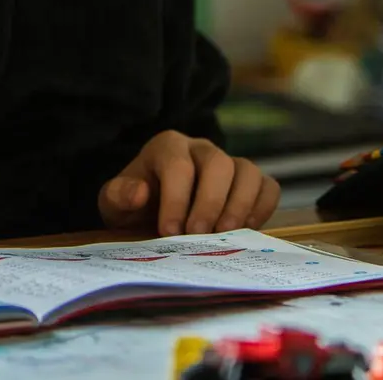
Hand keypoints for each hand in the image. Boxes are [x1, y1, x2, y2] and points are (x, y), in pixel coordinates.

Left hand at [97, 130, 279, 236]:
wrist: (152, 209)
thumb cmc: (135, 204)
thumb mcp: (115, 202)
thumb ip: (119, 195)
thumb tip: (140, 194)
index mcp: (168, 147)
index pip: (178, 166)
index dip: (176, 199)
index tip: (170, 232)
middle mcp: (202, 148)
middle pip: (218, 164)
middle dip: (210, 203)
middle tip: (199, 236)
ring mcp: (229, 163)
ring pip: (247, 171)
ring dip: (240, 205)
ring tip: (226, 235)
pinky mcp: (248, 182)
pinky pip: (268, 186)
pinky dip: (263, 207)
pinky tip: (247, 230)